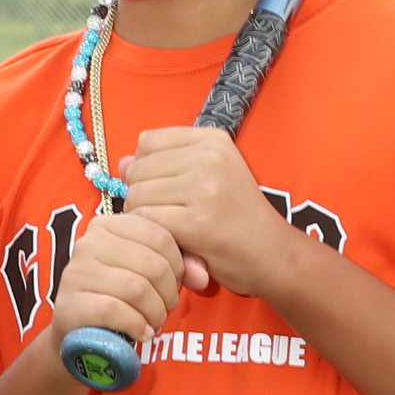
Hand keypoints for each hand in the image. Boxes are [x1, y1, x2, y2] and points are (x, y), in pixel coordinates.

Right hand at [44, 207, 188, 358]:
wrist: (80, 330)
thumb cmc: (119, 295)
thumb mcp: (148, 273)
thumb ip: (179, 267)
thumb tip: (201, 277)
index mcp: (109, 224)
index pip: (160, 235)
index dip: (178, 265)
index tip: (175, 283)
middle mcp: (89, 242)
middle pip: (152, 264)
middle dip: (169, 293)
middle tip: (166, 308)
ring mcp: (76, 272)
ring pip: (137, 288)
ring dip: (155, 312)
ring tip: (155, 322)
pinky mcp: (70, 303)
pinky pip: (116, 310)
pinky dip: (136, 325)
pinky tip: (141, 332)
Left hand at [117, 125, 313, 305]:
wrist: (273, 254)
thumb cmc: (236, 217)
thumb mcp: (210, 177)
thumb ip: (166, 165)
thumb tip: (122, 163)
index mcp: (213, 140)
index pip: (147, 141)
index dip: (145, 168)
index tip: (165, 189)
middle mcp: (209, 157)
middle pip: (138, 170)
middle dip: (141, 196)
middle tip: (168, 216)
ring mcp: (204, 188)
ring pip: (137, 196)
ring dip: (143, 219)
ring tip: (170, 230)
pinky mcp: (197, 222)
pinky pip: (147, 221)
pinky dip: (151, 236)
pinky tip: (172, 242)